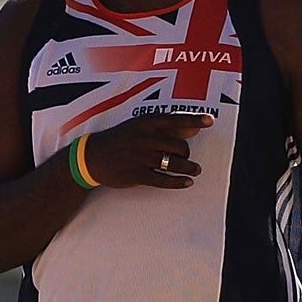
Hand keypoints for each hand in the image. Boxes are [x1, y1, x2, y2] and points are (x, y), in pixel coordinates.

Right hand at [81, 112, 215, 189]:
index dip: (194, 120)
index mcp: (145, 123)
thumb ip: (166, 129)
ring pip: (174, 164)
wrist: (92, 157)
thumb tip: (193, 130)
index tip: (210, 121)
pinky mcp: (136, 174)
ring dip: (189, 168)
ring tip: (195, 170)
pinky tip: (187, 182)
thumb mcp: (139, 128)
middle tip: (185, 157)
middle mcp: (144, 138)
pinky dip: (178, 182)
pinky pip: (163, 180)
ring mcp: (140, 157)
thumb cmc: (121, 140)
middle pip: (179, 146)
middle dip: (186, 153)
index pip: (175, 119)